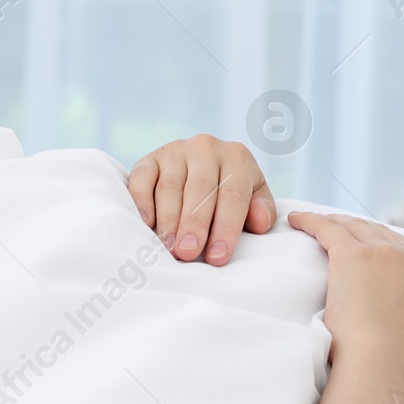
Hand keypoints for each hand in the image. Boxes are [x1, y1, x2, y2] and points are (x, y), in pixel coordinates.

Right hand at [128, 134, 276, 263]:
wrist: (202, 167)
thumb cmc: (231, 192)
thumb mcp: (254, 195)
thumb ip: (262, 210)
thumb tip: (261, 222)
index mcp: (237, 157)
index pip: (233, 195)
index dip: (226, 227)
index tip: (218, 256)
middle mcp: (206, 148)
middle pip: (200, 190)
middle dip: (194, 225)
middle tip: (188, 253)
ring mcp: (175, 151)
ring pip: (170, 187)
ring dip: (168, 220)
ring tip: (168, 247)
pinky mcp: (150, 158)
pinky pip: (142, 178)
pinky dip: (142, 201)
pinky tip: (146, 223)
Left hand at [287, 211, 403, 370]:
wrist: (385, 366)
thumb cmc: (402, 364)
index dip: (385, 248)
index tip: (371, 250)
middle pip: (380, 233)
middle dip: (359, 229)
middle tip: (340, 231)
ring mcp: (382, 254)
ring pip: (354, 226)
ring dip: (336, 222)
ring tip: (318, 224)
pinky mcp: (352, 255)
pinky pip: (328, 228)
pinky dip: (310, 221)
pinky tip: (296, 220)